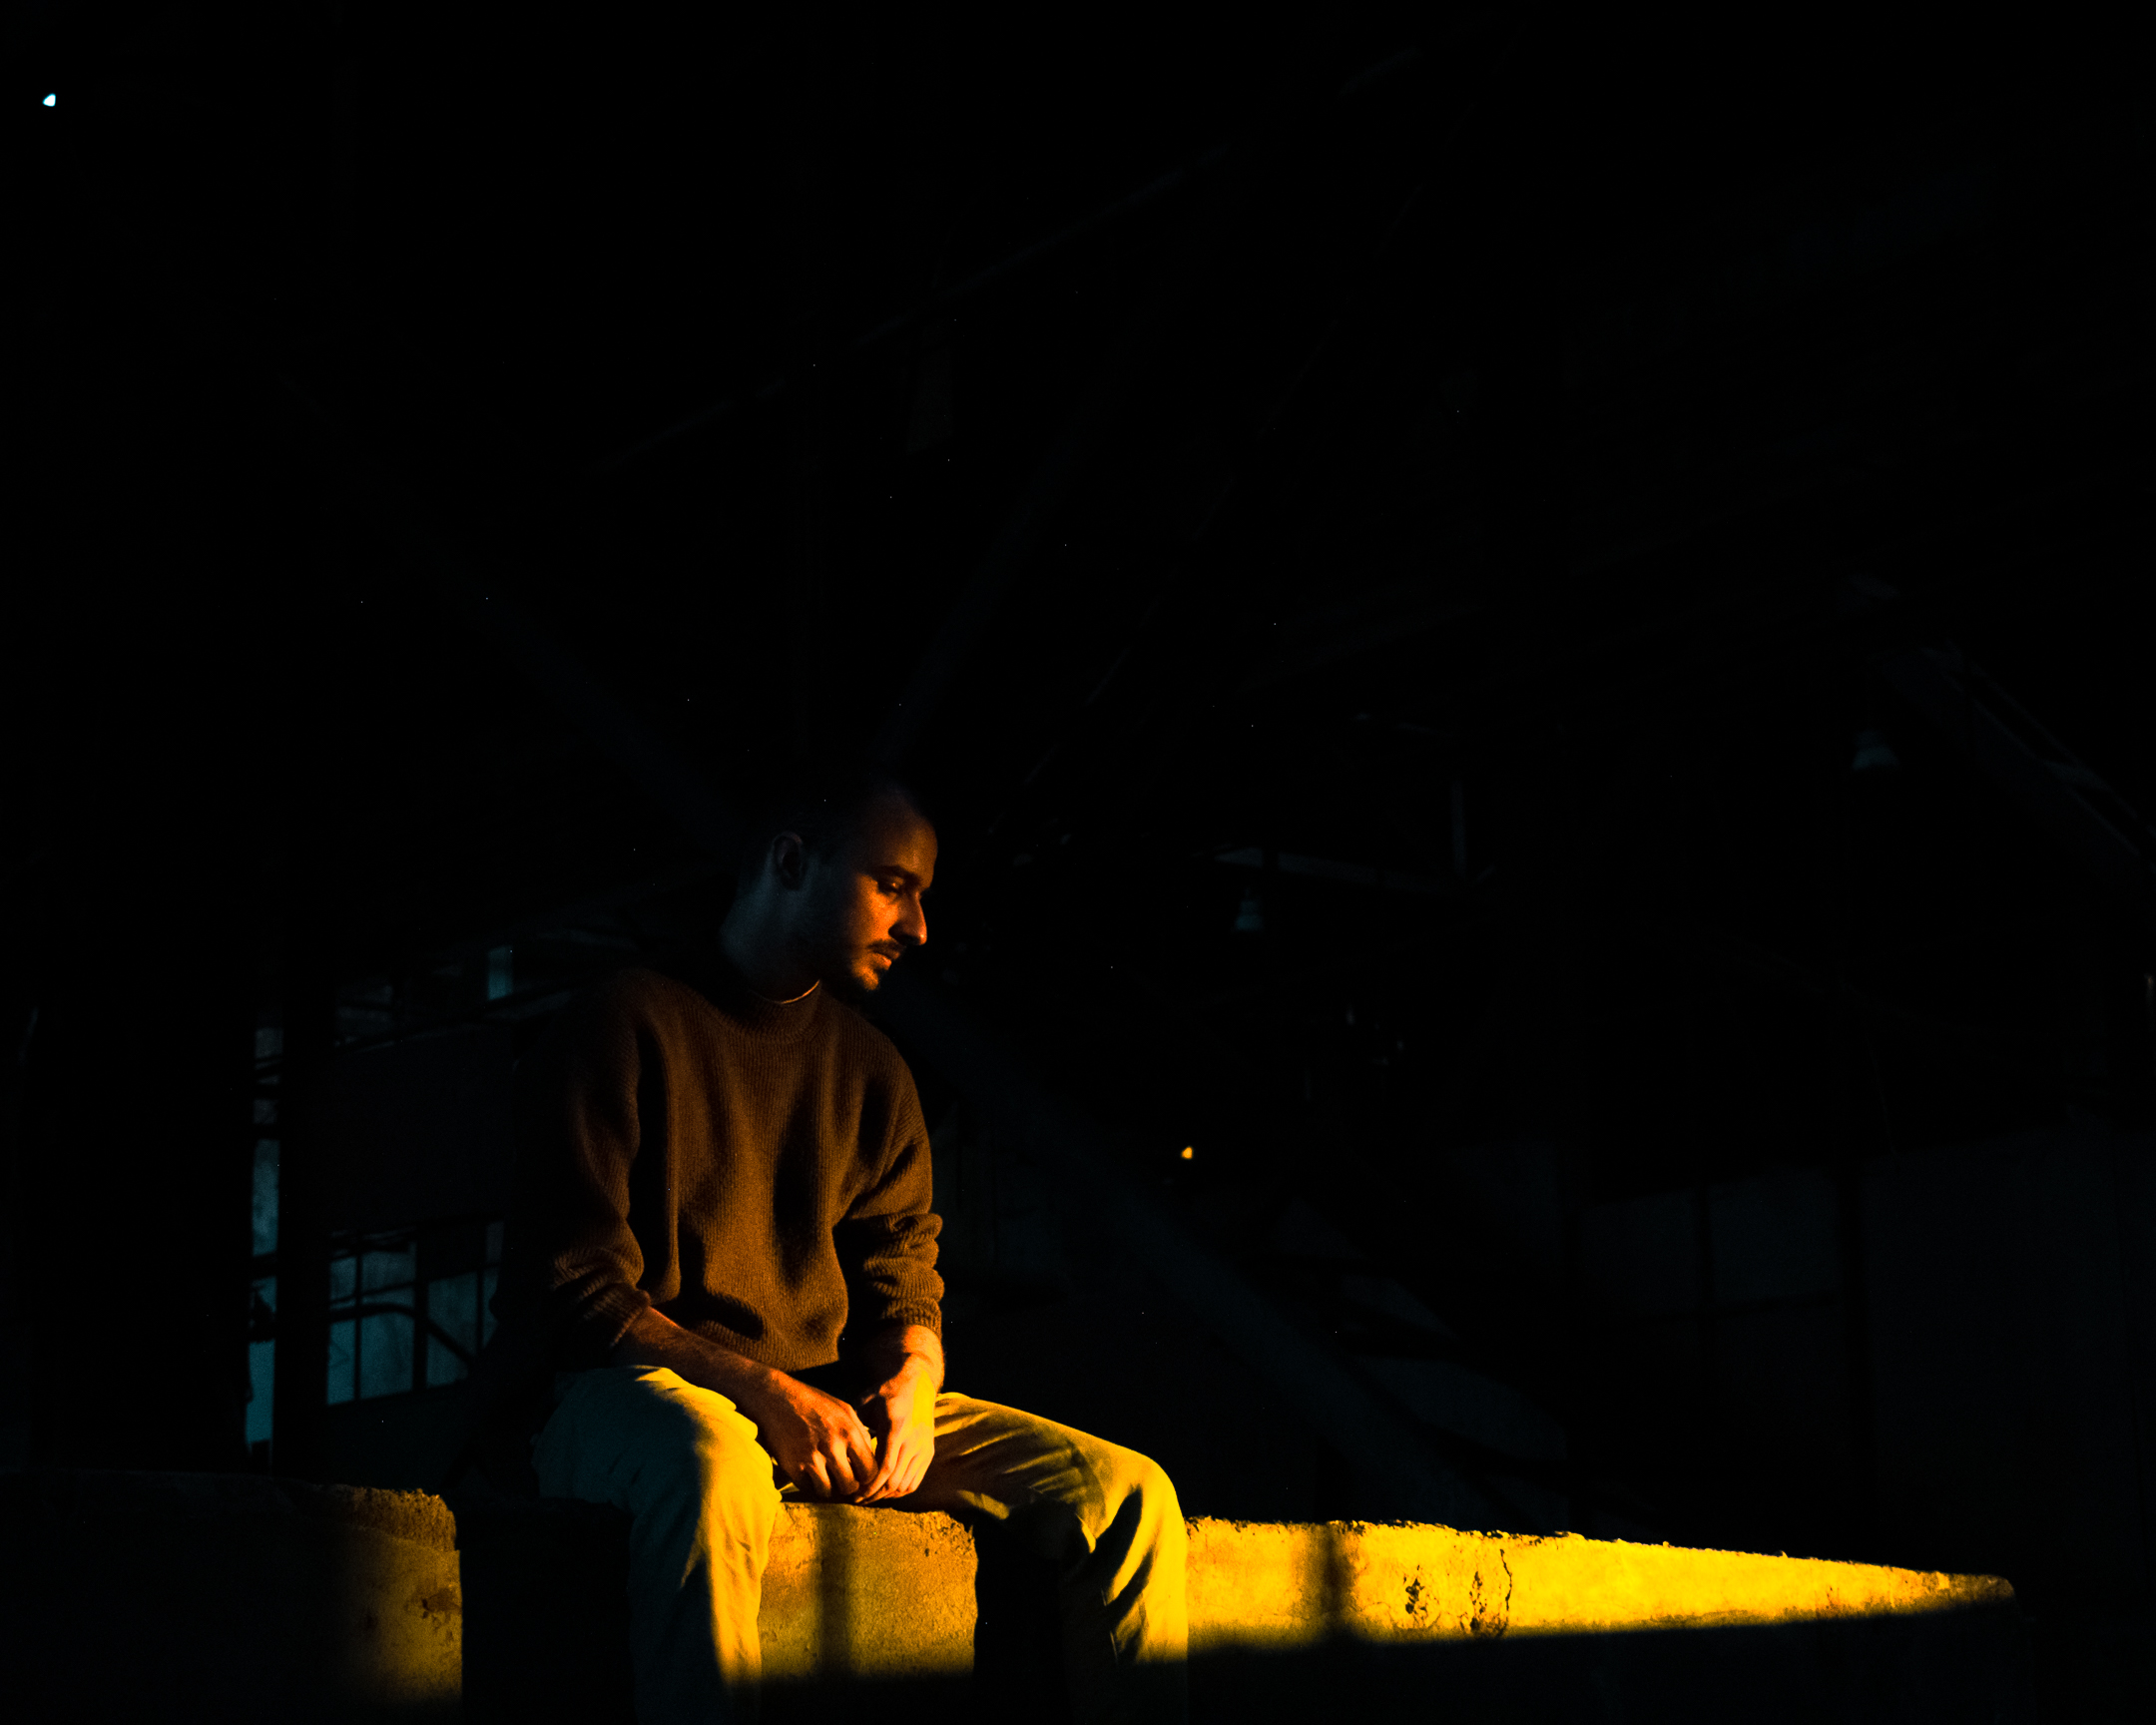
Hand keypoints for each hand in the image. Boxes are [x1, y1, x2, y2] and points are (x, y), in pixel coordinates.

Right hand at [742, 1373, 881, 1500]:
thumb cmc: (813, 1402)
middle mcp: (832, 1446)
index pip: (870, 1471)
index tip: (859, 1475)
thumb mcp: (844, 1410)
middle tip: (842, 1479)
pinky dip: (810, 1484)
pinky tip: (809, 1472)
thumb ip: (860, 1433)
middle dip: (847, 1485)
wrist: (776, 1397)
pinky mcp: (793, 1466)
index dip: (866, 1477)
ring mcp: (811, 1458)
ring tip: (826, 1476)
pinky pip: (808, 1488)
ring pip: (829, 1492)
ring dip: (828, 1487)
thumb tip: (871, 1458)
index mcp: (849, 1432)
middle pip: (850, 1486)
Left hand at [852, 1358, 937, 1502]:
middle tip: (857, 1500)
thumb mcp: (866, 1402)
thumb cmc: (886, 1393)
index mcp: (896, 1429)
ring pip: (905, 1485)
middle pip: (893, 1481)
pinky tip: (885, 1491)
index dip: (869, 1486)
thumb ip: (853, 1424)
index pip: (884, 1468)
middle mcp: (913, 1440)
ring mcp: (923, 1448)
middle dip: (874, 1495)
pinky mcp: (928, 1452)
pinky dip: (899, 1492)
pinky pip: (915, 1482)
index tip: (854, 1494)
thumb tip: (836, 1447)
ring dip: (886, 1495)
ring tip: (869, 1497)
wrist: (917, 1384)